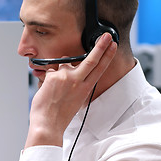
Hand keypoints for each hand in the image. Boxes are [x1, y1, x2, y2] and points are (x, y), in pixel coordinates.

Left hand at [25, 33, 116, 148]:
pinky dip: (48, 78)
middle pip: (92, 60)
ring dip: (59, 71)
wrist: (48, 124)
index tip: (113, 46)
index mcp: (85, 88)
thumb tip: (67, 67)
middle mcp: (77, 82)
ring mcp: (66, 78)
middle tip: (107, 36)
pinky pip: (50, 70)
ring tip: (55, 89)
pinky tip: (47, 90)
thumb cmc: (59, 114)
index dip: (107, 56)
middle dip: (100, 47)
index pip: (99, 68)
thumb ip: (75, 82)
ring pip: (64, 64)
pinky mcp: (53, 76)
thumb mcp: (74, 99)